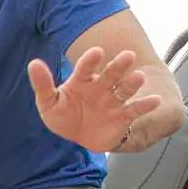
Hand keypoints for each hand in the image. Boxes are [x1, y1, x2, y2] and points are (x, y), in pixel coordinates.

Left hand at [27, 45, 162, 153]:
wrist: (79, 136)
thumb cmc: (64, 114)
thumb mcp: (49, 102)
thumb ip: (43, 84)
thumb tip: (33, 63)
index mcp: (82, 81)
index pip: (86, 68)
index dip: (91, 60)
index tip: (97, 52)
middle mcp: (101, 87)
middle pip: (111, 74)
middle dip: (119, 65)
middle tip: (128, 56)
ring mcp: (113, 101)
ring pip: (125, 89)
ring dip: (133, 83)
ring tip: (139, 78)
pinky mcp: (123, 116)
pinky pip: (135, 109)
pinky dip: (145, 105)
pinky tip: (155, 101)